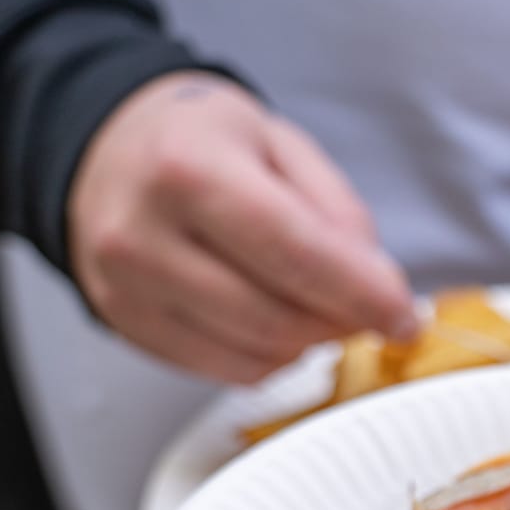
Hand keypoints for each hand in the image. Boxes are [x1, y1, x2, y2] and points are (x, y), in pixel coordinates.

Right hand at [68, 72, 416, 383]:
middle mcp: (144, 234)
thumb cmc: (196, 139)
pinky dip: (270, 357)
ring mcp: (126, 288)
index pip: (297, 254)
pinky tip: (275, 319)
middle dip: (342, 322)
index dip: (364, 295)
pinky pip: (224, 370)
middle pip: (276, 317)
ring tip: (317, 302)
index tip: (403, 314)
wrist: (105, 149)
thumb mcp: (279, 143)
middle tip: (370, 306)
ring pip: (255, 354)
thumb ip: (336, 212)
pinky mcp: (126, 326)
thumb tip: (376, 285)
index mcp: (189, 168)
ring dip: (309, 341)